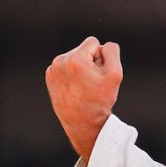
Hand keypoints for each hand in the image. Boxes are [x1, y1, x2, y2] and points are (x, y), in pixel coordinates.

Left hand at [46, 37, 122, 162]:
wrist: (83, 123)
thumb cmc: (100, 100)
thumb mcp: (115, 74)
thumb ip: (112, 51)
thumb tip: (102, 45)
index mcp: (74, 59)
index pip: (93, 42)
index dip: (101, 57)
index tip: (98, 74)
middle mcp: (60, 62)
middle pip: (82, 49)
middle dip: (90, 62)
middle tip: (91, 82)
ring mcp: (52, 70)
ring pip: (74, 57)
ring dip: (81, 67)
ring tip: (83, 86)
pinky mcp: (50, 76)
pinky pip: (65, 66)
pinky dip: (72, 74)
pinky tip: (75, 88)